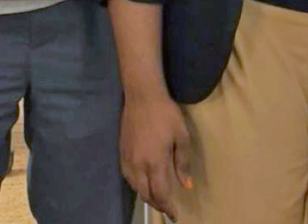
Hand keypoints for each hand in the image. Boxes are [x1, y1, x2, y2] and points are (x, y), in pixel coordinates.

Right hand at [120, 90, 193, 219]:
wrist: (142, 95)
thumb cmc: (165, 114)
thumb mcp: (181, 136)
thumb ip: (183, 163)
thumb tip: (186, 185)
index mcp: (155, 162)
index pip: (160, 194)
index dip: (168, 208)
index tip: (175, 215)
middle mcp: (139, 165)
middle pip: (146, 194)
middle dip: (158, 204)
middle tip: (167, 208)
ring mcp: (128, 158)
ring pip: (135, 187)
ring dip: (146, 195)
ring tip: (156, 197)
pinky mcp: (121, 151)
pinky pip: (128, 176)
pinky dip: (136, 185)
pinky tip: (143, 181)